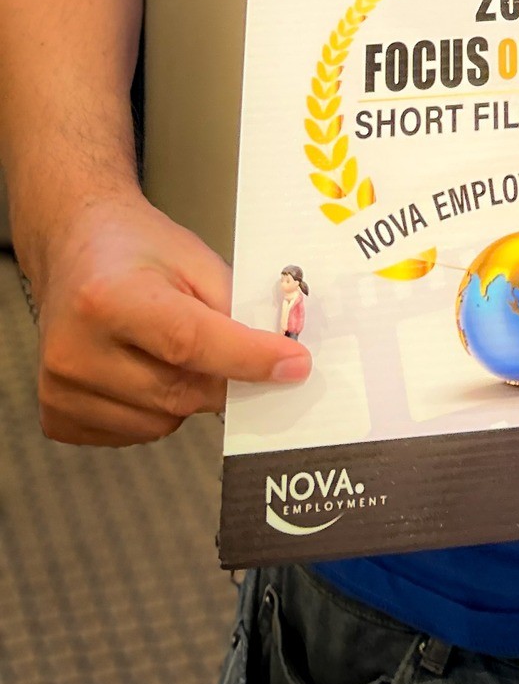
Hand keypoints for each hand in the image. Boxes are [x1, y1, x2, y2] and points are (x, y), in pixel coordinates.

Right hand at [29, 190, 309, 445]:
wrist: (78, 249)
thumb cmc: (139, 251)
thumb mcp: (196, 259)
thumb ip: (235, 308)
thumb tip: (278, 360)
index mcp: (108, 297)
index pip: (189, 342)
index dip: (248, 358)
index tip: (295, 365)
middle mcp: (75, 349)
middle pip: (179, 391)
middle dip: (224, 378)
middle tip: (239, 354)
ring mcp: (59, 389)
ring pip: (162, 422)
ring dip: (188, 394)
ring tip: (171, 348)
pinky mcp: (57, 417)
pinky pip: (136, 434)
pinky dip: (157, 410)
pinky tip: (145, 368)